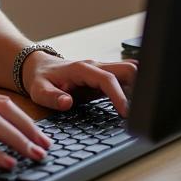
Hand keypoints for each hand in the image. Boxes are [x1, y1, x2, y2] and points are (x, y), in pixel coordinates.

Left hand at [22, 52, 136, 115]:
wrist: (38, 67)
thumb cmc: (39, 79)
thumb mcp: (39, 90)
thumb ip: (52, 97)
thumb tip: (67, 103)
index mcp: (82, 69)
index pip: (108, 79)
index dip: (119, 96)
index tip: (126, 114)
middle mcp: (95, 67)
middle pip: (127, 69)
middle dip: (139, 86)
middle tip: (142, 111)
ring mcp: (102, 71)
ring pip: (130, 71)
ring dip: (140, 87)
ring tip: (143, 110)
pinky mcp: (104, 78)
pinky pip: (126, 79)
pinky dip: (136, 88)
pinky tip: (138, 104)